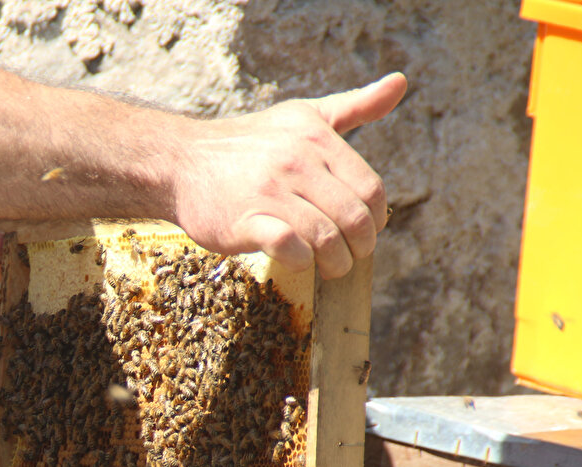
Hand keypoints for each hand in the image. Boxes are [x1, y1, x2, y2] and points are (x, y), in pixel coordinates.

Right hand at [174, 73, 406, 278]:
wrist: (181, 161)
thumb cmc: (247, 143)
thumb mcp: (303, 116)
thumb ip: (354, 107)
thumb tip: (400, 83)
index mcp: (316, 138)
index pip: (370, 189)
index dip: (375, 220)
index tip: (363, 232)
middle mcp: (296, 162)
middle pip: (353, 219)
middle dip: (359, 247)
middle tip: (349, 257)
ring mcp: (270, 191)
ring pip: (325, 238)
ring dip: (335, 263)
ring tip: (328, 267)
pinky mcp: (244, 220)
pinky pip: (288, 246)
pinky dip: (301, 261)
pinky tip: (297, 260)